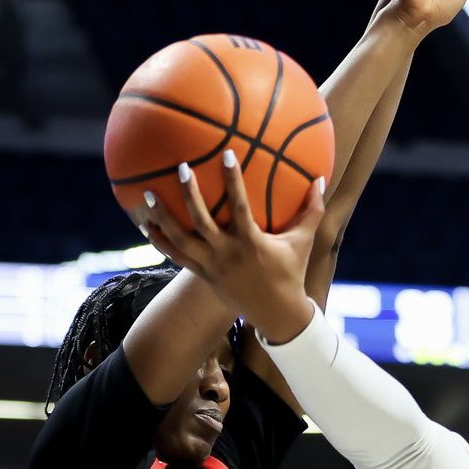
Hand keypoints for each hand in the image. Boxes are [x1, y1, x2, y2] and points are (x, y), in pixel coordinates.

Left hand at [140, 154, 323, 343]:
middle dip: (189, 195)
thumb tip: (320, 179)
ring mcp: (213, 267)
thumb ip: (311, 211)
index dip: (233, 180)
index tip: (226, 154)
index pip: (240, 206)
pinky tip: (147, 227)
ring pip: (181, 241)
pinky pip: (177, 258)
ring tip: (148, 195)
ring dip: (163, 218)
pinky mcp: (204, 277)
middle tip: (181, 168)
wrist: (278, 315)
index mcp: (252, 243)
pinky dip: (161, 243)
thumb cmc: (291, 273)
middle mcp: (228, 254)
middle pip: (202, 222)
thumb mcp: (303, 242)